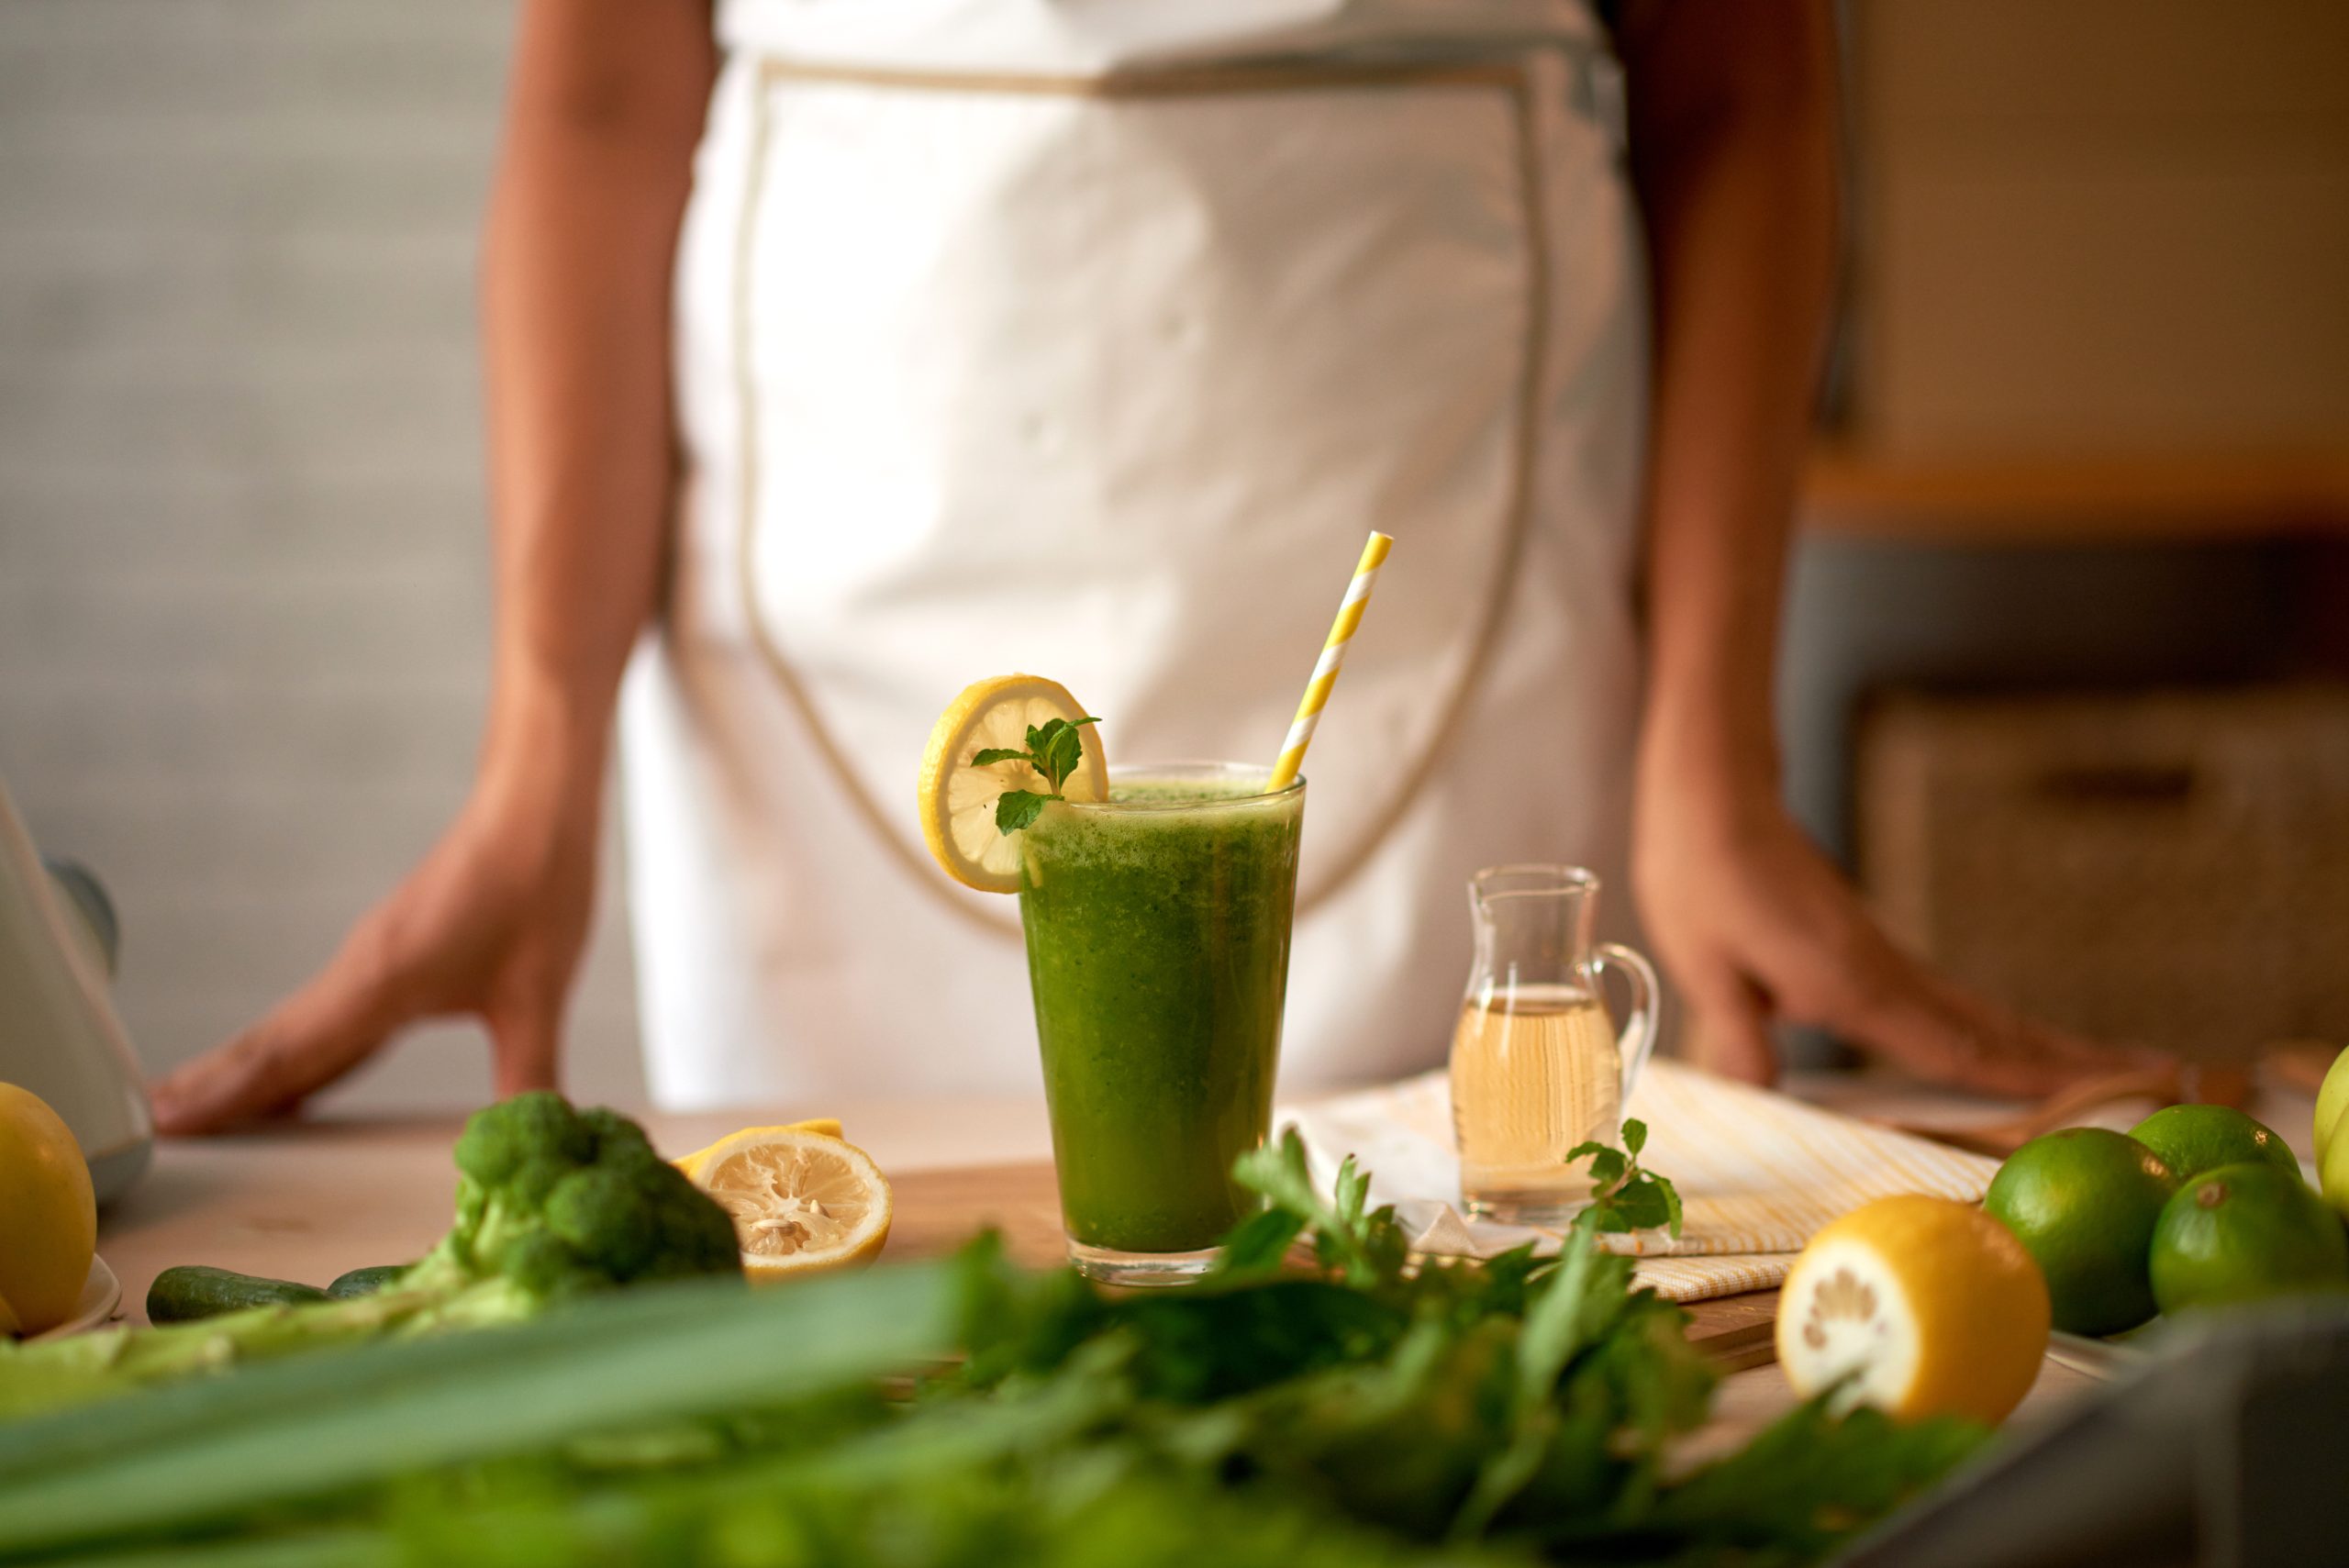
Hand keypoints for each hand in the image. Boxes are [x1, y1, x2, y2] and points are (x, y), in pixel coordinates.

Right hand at [150, 760, 600, 1132]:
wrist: (532, 809)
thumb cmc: (536, 887)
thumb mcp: (539, 996)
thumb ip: (531, 1076)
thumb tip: (532, 1146)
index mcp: (380, 985)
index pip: (289, 1055)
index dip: (229, 1097)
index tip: (166, 1124)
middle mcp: (359, 972)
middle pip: (272, 1043)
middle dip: (214, 1090)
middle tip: (153, 1128)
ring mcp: (368, 959)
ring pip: (294, 1027)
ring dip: (246, 1069)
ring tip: (196, 1106)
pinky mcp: (387, 951)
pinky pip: (324, 1013)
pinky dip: (295, 1049)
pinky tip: (297, 1074)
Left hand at [1632, 781, 2140, 1098]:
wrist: (1713, 796)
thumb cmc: (1701, 874)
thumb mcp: (1704, 964)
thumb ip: (1741, 1036)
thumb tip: (1769, 1097)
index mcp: (1848, 985)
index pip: (1952, 1048)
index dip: (2021, 1085)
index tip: (2094, 1102)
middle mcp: (1882, 974)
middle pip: (1991, 1030)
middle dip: (2071, 1062)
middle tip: (2159, 1081)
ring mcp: (1881, 958)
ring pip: (1977, 1014)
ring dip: (2043, 1044)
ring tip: (2117, 1067)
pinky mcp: (1866, 948)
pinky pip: (1943, 1000)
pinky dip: (1991, 1027)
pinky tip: (2004, 1043)